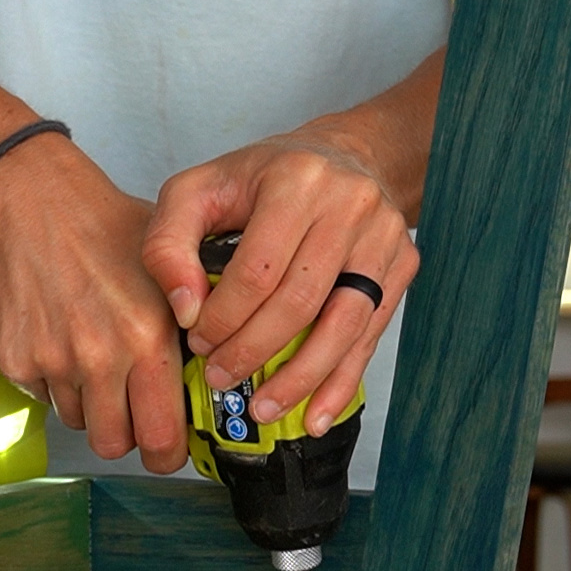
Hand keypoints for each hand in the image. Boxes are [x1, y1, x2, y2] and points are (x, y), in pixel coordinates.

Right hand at [0, 133, 186, 472]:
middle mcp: (98, 357)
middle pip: (113, 444)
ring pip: (78, 420)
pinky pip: (43, 396)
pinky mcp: (15, 360)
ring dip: (89, 402)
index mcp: (146, 339)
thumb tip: (210, 378)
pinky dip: (54, 379)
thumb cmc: (106, 229)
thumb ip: (188, 329)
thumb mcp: (171, 272)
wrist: (35, 203)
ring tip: (94, 355)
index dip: (166, 455)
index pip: (161, 437)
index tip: (167, 450)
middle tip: (130, 413)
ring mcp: (52, 361)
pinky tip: (62, 337)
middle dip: (126, 435)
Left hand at [142, 127, 418, 436]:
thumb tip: (184, 309)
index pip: (257, 269)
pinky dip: (340, 381)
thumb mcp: (199, 190)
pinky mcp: (402, 266)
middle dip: (254, 350)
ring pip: (343, 324)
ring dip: (300, 378)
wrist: (343, 155)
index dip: (225, 317)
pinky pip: (370, 335)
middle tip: (220, 377)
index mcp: (294, 181)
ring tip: (263, 409)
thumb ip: (169, 243)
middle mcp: (348, 206)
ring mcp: (382, 238)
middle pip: (300, 301)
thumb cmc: (262, 177)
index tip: (199, 342)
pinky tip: (315, 414)